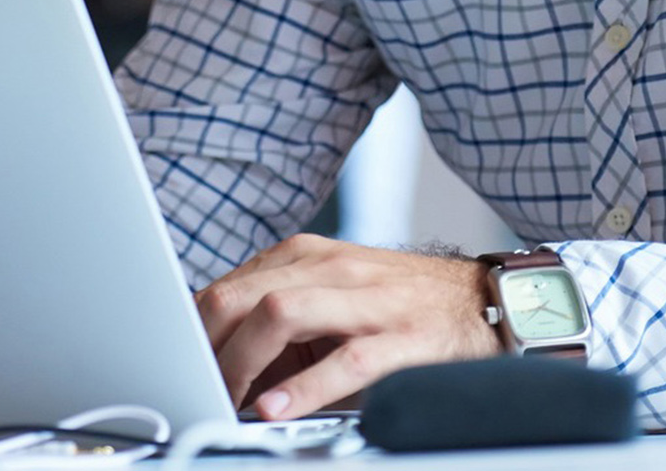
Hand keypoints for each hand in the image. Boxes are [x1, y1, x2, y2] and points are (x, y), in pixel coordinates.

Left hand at [195, 234, 499, 419]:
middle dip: (207, 346)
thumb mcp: (332, 296)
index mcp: (307, 256)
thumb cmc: (402, 304)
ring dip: (243, 361)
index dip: (193, 331)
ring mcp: (367, 299)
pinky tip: (276, 408)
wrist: (488, 300)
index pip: (227, 286)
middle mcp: (332, 268)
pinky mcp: (401, 336)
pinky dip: (304, 387)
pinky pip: (345, 360)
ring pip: (281, 313)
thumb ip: (278, 318)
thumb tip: (218, 360)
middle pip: (242, 295)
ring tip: (227, 397)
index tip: (178, 366)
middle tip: (197, 388)